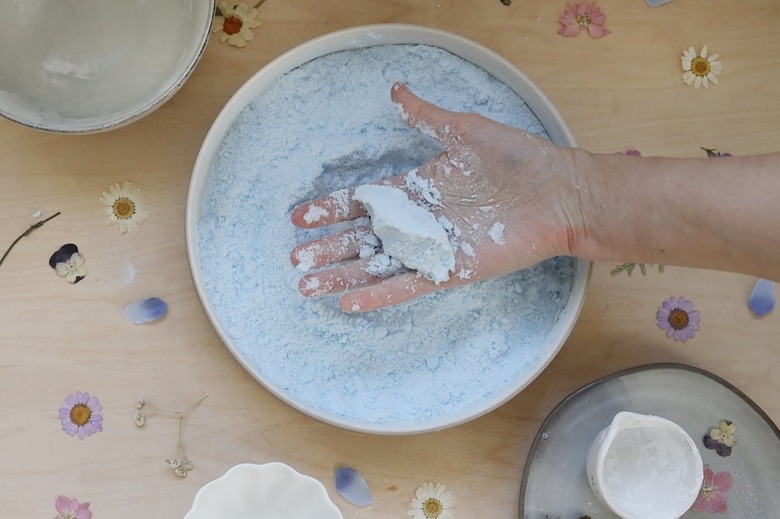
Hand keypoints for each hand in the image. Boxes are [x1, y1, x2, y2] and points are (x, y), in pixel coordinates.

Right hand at [290, 82, 583, 311]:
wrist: (559, 193)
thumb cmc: (518, 160)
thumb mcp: (465, 131)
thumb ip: (427, 117)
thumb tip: (396, 89)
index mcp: (417, 190)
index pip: (362, 202)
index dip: (331, 209)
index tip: (299, 215)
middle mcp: (419, 223)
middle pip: (361, 238)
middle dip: (326, 249)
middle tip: (294, 259)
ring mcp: (434, 249)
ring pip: (376, 266)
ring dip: (341, 277)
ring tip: (307, 287)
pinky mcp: (452, 270)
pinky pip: (408, 285)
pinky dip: (379, 295)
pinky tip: (350, 302)